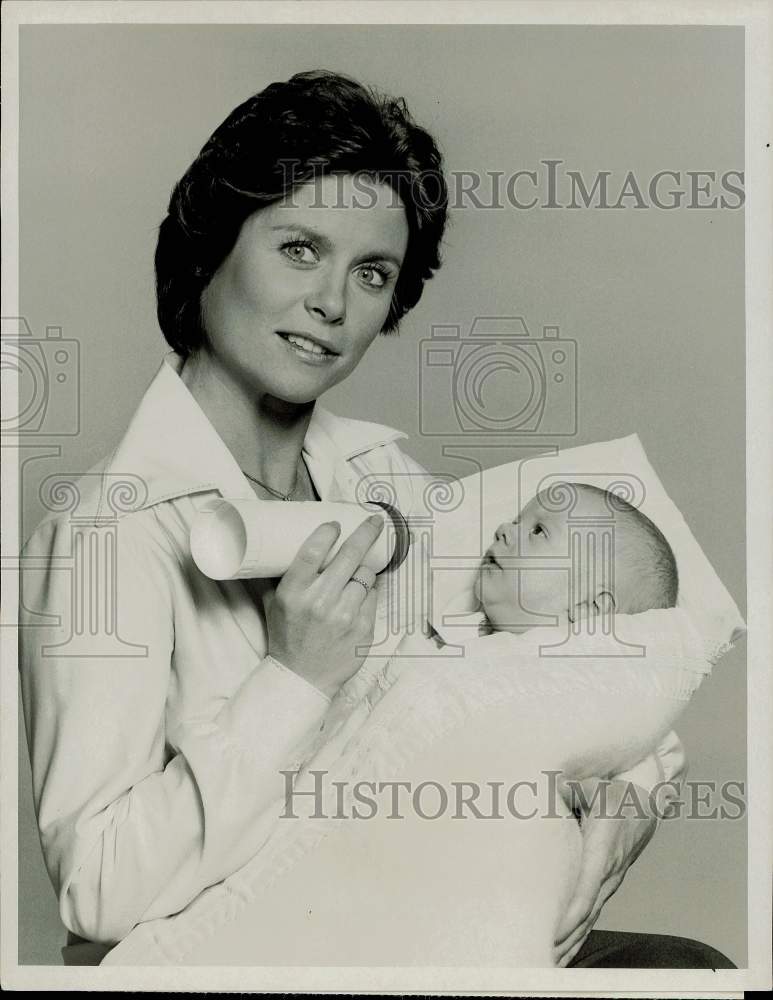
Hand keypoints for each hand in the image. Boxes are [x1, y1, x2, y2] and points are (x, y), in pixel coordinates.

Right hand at [264, 516, 382, 698]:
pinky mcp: (363, 628)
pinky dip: (368, 593)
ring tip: (354, 576)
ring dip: (363, 571)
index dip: (328, 532)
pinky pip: (373, 596)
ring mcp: (344, 616)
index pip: (313, 551)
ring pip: (366, 576)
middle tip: (375, 521)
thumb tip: (281, 544)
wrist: (303, 678)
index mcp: (294, 593)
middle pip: (350, 556)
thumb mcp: (273, 604)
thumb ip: (279, 576)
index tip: (335, 523)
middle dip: (366, 532)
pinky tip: (357, 597)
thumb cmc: (287, 637)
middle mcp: (320, 602)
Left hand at [553, 776, 656, 966]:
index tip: (551, 931)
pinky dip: (573, 941)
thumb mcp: (596, 785)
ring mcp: (606, 885)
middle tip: (533, 955)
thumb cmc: (615, 795)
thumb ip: (574, 788)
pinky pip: (587, 919)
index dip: (569, 914)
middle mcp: (607, 873)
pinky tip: (557, 957)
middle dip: (560, 938)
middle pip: (583, 914)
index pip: (585, 888)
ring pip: (585, 922)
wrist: (643, 808)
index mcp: (603, 847)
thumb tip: (556, 787)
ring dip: (565, 944)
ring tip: (539, 962)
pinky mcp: (602, 890)